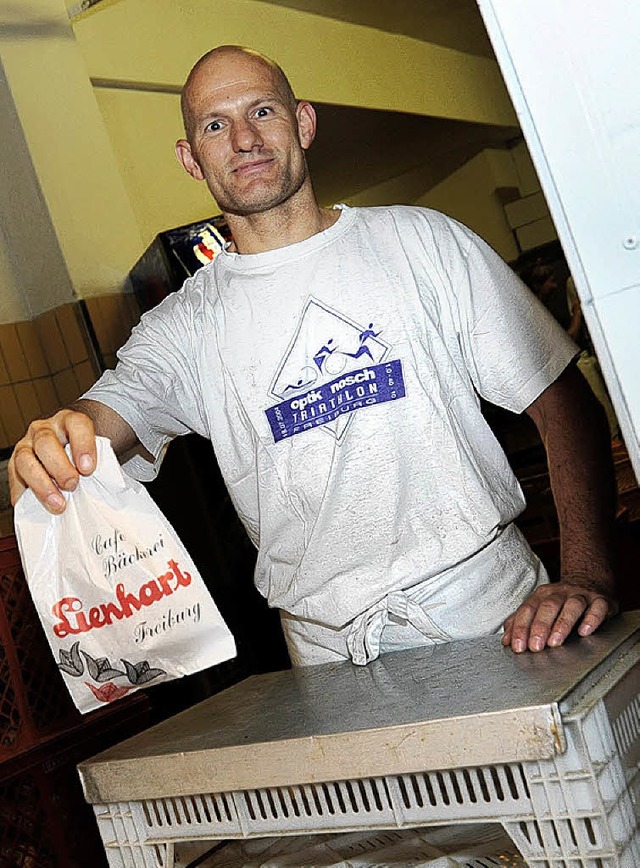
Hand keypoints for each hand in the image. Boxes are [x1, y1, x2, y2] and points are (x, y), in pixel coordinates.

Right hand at [8, 409, 96, 512]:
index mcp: (70, 422)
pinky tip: (39, 506)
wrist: (69, 456)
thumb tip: (99, 490)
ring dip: (41, 483)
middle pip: (46, 442)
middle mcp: (45, 430)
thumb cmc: (84, 456)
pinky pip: (15, 477)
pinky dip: (26, 494)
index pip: (77, 424)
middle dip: (59, 467)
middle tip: (72, 485)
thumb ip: (97, 466)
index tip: (88, 468)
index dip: (83, 445)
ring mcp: (27, 445)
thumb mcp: (95, 454)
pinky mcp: (15, 464)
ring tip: (57, 502)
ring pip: (26, 459)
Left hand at [502, 580, 617, 652]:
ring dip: (562, 624)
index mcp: (541, 595)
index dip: (521, 628)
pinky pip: (598, 607)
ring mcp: (581, 595)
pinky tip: (584, 631)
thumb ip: (521, 622)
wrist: (589, 581)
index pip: (528, 610)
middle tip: (535, 647)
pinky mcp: (601, 601)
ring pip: (572, 606)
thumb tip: (506, 640)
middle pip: (547, 606)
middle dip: (539, 627)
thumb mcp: (538, 607)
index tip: (517, 647)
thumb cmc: (560, 601)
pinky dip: (592, 619)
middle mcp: (560, 593)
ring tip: (555, 642)